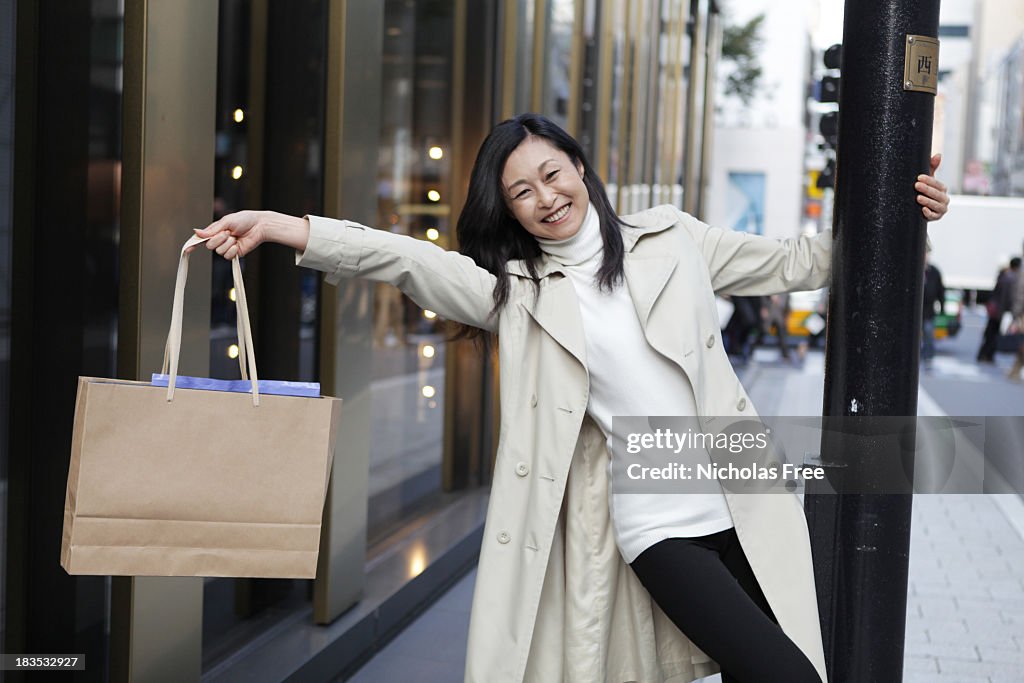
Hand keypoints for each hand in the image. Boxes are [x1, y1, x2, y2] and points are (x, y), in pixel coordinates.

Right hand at [188, 210, 309, 258]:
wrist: (259, 226)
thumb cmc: (244, 220)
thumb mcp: (226, 222)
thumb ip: (211, 230)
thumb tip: (196, 232)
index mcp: (216, 231)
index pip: (202, 239)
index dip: (194, 244)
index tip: (187, 249)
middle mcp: (220, 240)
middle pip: (209, 246)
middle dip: (218, 239)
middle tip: (228, 232)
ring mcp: (227, 247)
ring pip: (219, 251)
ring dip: (227, 243)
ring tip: (235, 236)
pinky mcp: (235, 253)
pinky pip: (228, 256)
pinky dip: (233, 249)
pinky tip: (238, 244)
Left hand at [915, 153, 949, 220]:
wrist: (920, 209)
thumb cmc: (924, 191)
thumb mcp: (927, 180)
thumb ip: (932, 167)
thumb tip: (938, 155)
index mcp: (943, 189)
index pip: (937, 184)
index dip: (929, 180)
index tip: (919, 177)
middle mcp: (944, 199)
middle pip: (937, 194)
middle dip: (927, 189)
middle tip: (916, 185)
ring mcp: (941, 209)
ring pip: (936, 205)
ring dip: (927, 201)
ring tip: (918, 198)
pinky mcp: (936, 217)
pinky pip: (933, 216)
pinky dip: (929, 213)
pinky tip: (923, 210)